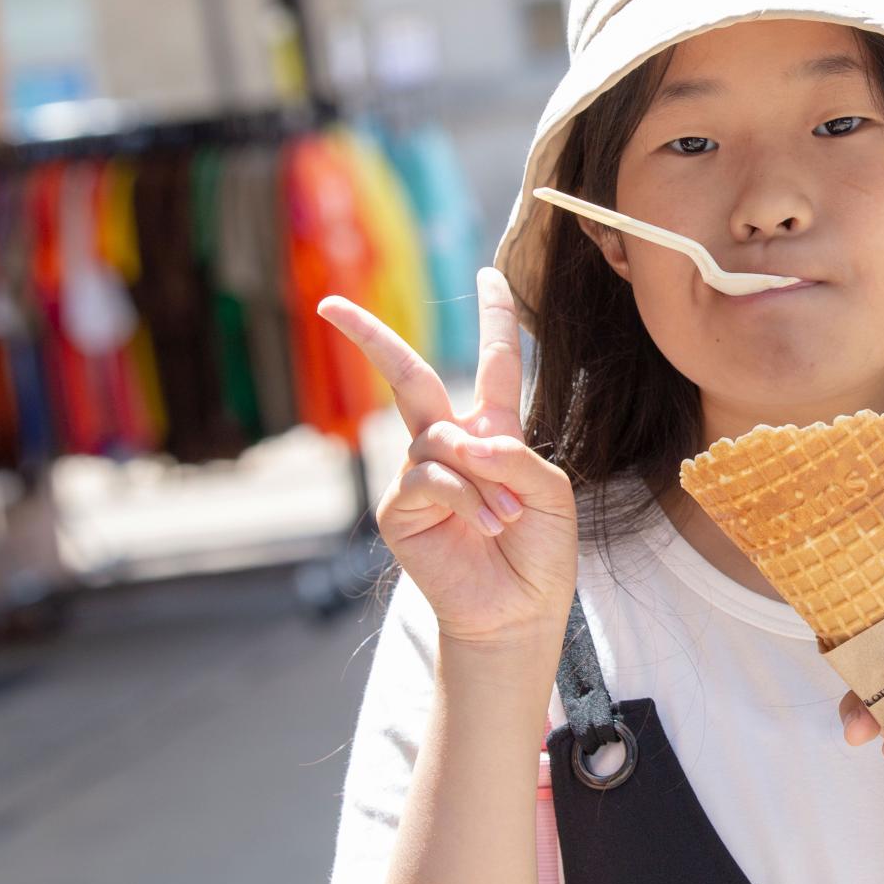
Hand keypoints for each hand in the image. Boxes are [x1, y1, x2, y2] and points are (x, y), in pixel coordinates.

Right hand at [318, 268, 576, 651]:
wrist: (520, 609)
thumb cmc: (540, 550)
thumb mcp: (551, 494)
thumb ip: (516, 456)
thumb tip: (464, 441)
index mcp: (495, 431)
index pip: (496, 363)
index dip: (495, 318)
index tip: (490, 274)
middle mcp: (450, 444)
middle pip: (410, 376)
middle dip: (372, 339)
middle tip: (331, 306)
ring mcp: (419, 474)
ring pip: (441, 441)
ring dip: (484, 478)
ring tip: (506, 517)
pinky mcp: (400, 508)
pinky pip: (428, 476)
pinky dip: (464, 496)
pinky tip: (486, 523)